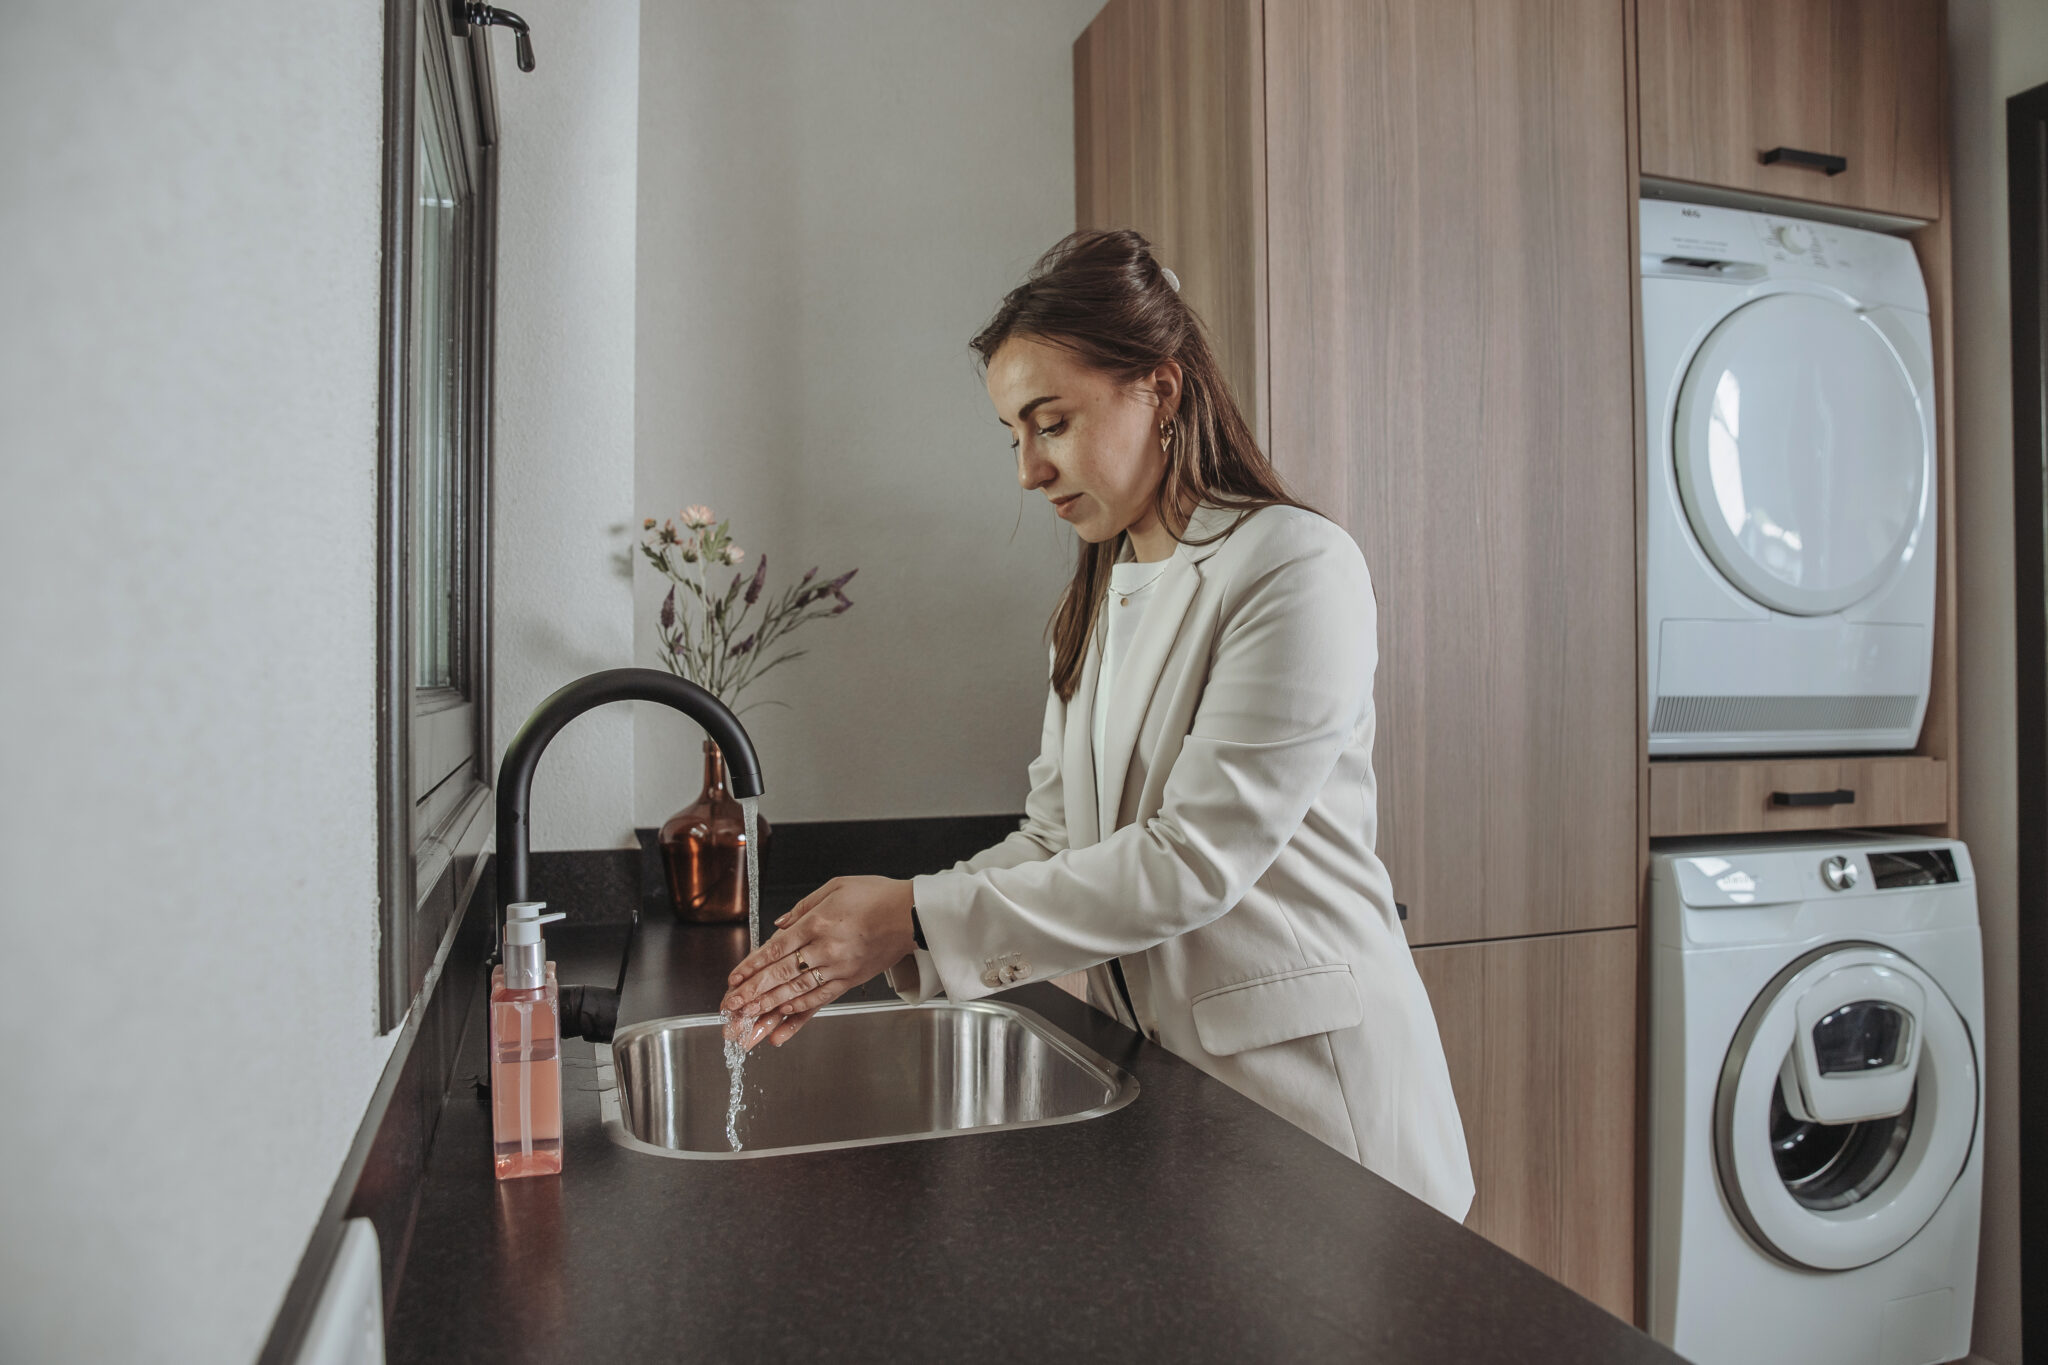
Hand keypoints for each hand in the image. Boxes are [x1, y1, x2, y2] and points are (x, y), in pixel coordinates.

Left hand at [719, 875, 916, 1047]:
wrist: (913, 914)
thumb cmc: (877, 896)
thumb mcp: (835, 887)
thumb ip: (802, 907)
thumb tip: (778, 926)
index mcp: (819, 922)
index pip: (775, 949)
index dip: (751, 967)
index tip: (733, 981)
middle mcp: (826, 949)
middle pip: (781, 975)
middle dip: (752, 994)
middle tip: (730, 1009)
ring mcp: (839, 968)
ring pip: (797, 993)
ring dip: (769, 1010)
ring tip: (747, 1023)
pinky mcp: (851, 981)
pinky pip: (820, 1000)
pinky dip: (799, 1016)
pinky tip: (781, 1026)